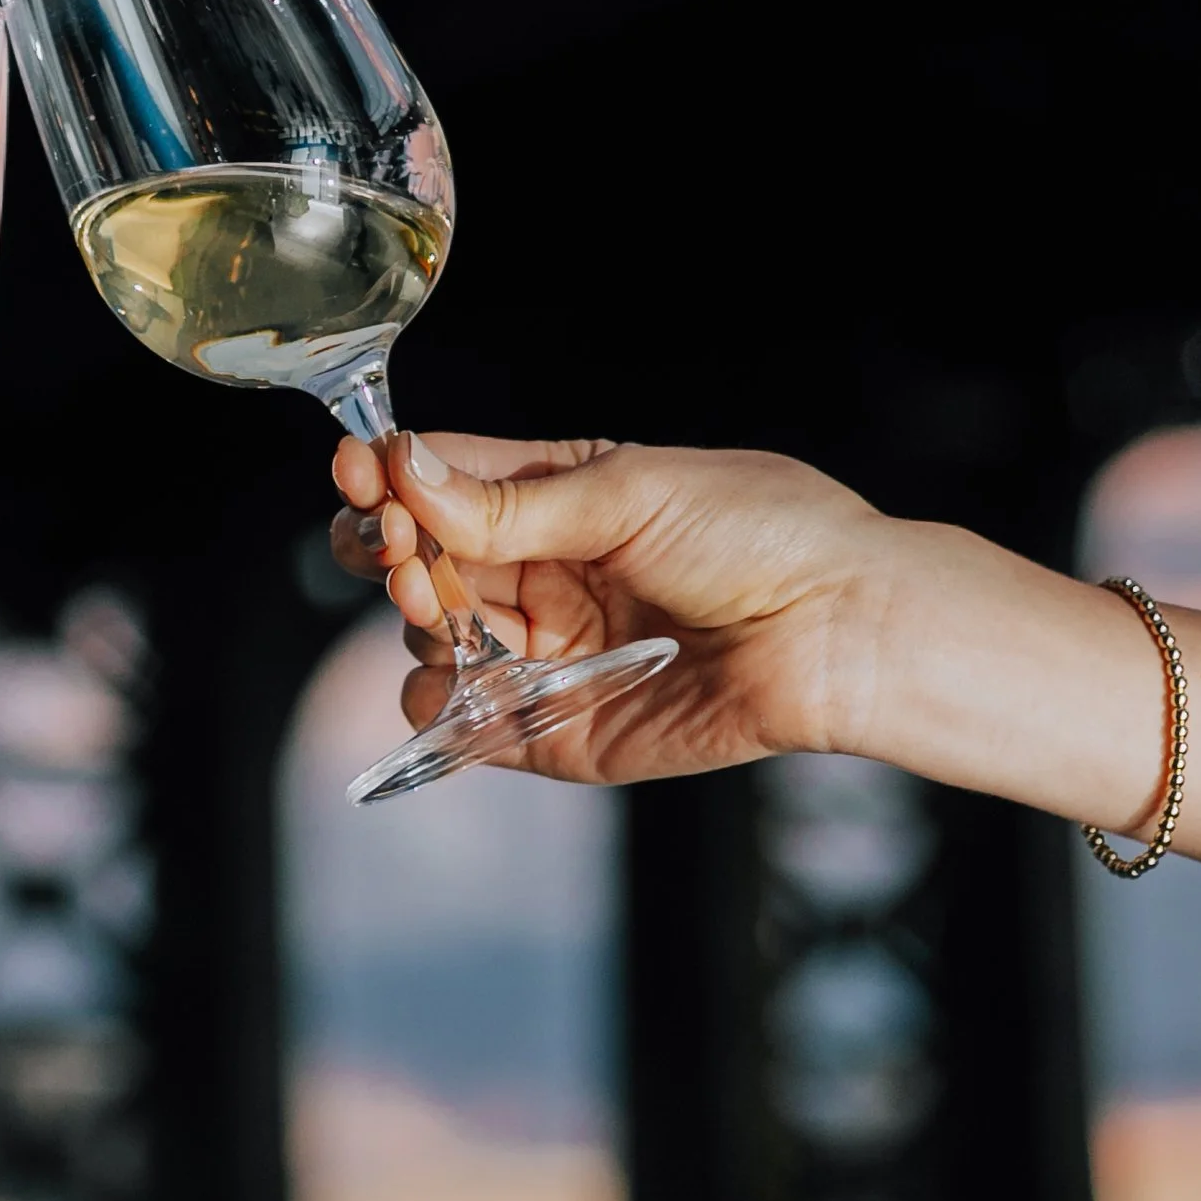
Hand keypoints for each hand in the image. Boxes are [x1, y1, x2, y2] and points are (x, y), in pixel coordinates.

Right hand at [328, 428, 889, 782]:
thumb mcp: (631, 493)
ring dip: (416, 624)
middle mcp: (546, 571)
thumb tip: (406, 473)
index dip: (389, 477)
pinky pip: (473, 726)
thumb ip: (512, 504)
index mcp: (562, 493)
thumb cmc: (765, 535)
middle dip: (391, 552)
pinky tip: (441, 689)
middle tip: (397, 553)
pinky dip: (440, 713)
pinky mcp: (564, 727)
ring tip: (438, 612)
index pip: (444, 479)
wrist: (843, 630)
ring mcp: (550, 650)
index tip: (357, 476)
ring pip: (436, 639)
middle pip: (423, 560)